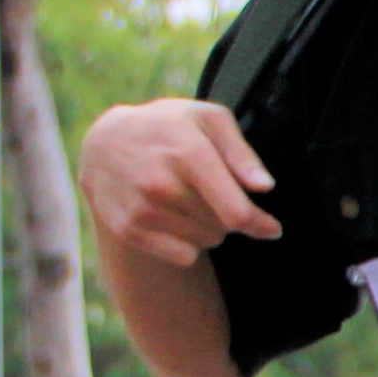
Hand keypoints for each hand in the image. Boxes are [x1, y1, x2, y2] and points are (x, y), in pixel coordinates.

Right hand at [78, 99, 278, 263]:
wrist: (105, 141)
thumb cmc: (169, 127)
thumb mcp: (208, 119)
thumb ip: (241, 152)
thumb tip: (264, 187)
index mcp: (187, 154)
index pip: (236, 211)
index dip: (260, 224)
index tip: (272, 229)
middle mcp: (161, 185)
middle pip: (224, 227)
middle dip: (229, 215)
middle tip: (213, 193)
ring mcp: (141, 209)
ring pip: (206, 241)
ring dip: (208, 227)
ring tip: (189, 198)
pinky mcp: (128, 229)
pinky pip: (183, 257)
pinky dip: (187, 243)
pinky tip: (175, 217)